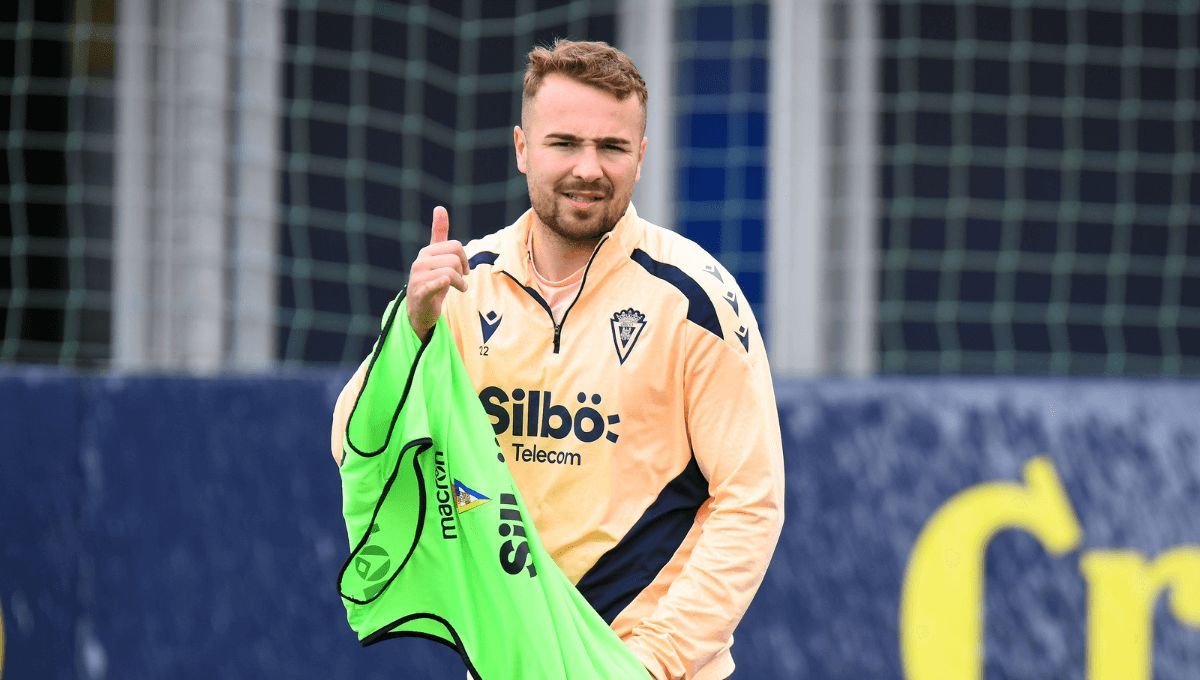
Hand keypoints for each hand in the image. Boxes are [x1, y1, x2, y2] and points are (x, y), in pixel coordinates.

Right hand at [407, 206, 467, 339]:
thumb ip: (439, 234)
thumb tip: (439, 207)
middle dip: (463, 272)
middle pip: (455, 259)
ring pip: (451, 273)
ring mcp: (418, 277)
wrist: (419, 310)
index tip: (465, 269)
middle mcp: (420, 262)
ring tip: (459, 289)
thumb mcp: (437, 258)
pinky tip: (444, 283)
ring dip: (460, 284)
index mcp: (427, 252)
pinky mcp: (420, 293)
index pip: (455, 246)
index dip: (465, 258)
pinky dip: (441, 283)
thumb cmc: (432, 282)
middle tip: (461, 281)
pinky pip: (435, 283)